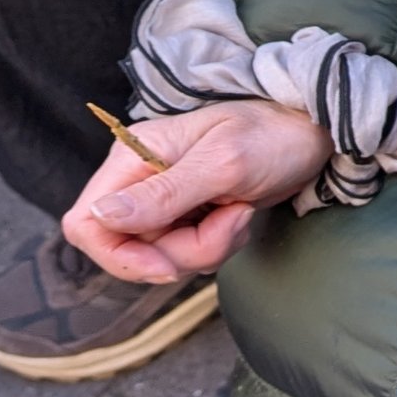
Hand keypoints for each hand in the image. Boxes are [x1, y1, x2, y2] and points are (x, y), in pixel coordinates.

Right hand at [63, 98, 331, 284]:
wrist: (310, 133)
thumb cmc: (270, 134)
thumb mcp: (221, 164)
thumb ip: (163, 194)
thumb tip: (100, 216)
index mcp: (132, 158)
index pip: (85, 222)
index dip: (116, 254)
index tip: (165, 264)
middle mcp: (140, 181)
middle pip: (130, 250)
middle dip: (184, 251)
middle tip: (230, 221)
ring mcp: (164, 202)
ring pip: (164, 257)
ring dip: (210, 245)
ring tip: (240, 209)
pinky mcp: (188, 217)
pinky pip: (191, 253)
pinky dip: (220, 243)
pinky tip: (240, 213)